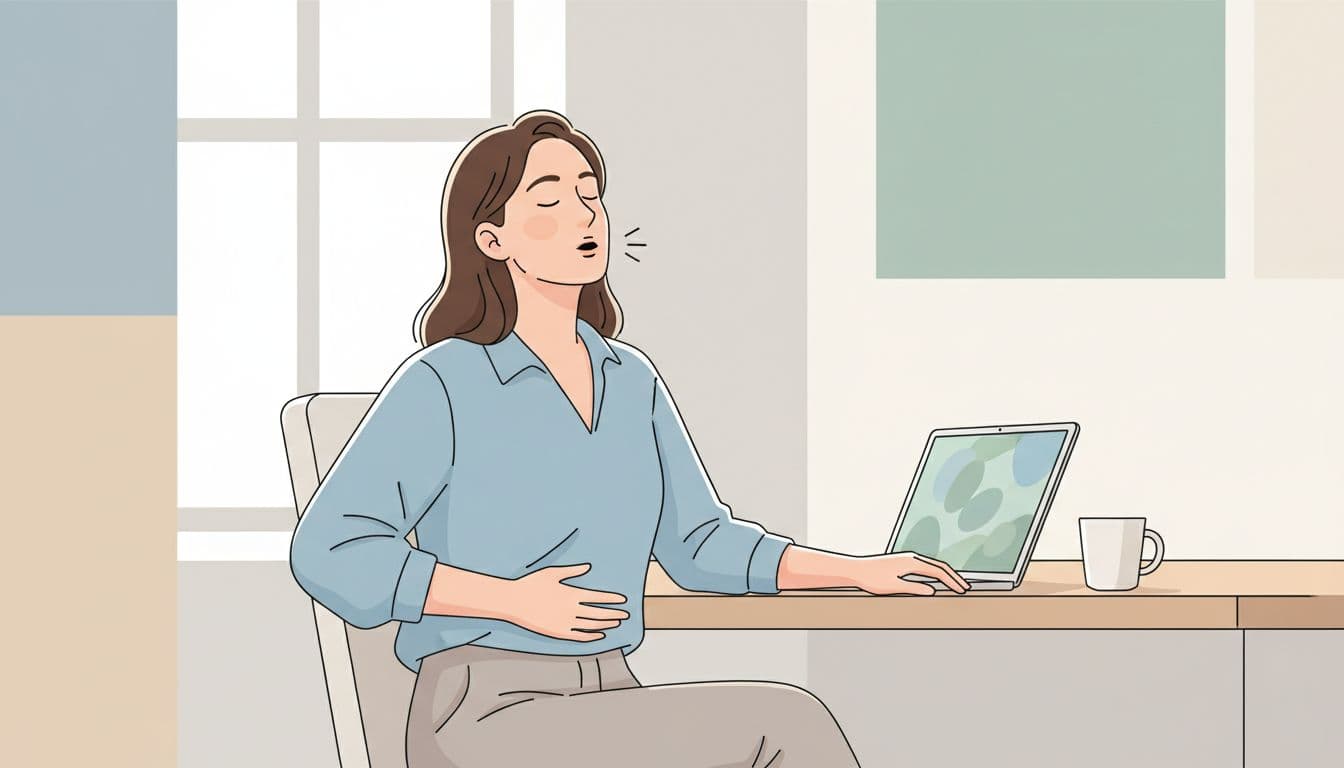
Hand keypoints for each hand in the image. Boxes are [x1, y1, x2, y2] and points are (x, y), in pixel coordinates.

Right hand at [497, 563, 629, 641]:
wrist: (513, 601)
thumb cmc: (531, 584)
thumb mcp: (552, 573)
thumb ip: (572, 571)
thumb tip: (588, 566)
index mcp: (572, 594)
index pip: (598, 597)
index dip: (612, 599)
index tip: (622, 600)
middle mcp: (572, 610)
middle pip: (599, 613)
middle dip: (614, 614)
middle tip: (626, 614)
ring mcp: (566, 623)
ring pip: (592, 625)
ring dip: (606, 624)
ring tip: (616, 623)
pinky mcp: (559, 633)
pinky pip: (580, 637)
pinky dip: (592, 637)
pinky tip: (600, 635)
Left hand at [848, 552, 969, 594]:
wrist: (856, 570)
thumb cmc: (872, 579)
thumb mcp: (893, 587)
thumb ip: (914, 588)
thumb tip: (932, 590)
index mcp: (912, 562)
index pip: (938, 571)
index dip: (952, 581)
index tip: (962, 590)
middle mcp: (912, 558)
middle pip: (939, 566)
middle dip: (953, 577)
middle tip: (965, 587)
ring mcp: (908, 559)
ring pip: (933, 565)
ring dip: (945, 574)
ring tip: (955, 584)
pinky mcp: (903, 562)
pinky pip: (925, 566)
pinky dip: (936, 573)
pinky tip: (937, 580)